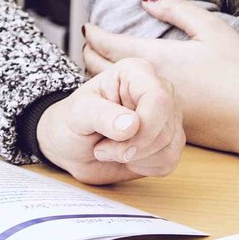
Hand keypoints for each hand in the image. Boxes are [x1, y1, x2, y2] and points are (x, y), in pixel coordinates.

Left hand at [35, 58, 184, 183]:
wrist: (70, 146)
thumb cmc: (71, 122)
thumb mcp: (77, 114)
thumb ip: (101, 115)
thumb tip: (132, 124)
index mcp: (136, 72)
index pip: (159, 100)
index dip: (143, 127)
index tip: (116, 142)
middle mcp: (158, 91)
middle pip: (165, 127)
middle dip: (134, 148)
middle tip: (102, 149)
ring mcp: (166, 117)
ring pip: (169, 146)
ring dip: (135, 158)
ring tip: (111, 149)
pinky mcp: (169, 141)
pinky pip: (168, 161)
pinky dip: (144, 167)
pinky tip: (126, 157)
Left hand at [83, 0, 238, 153]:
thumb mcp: (212, 29)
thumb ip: (177, 10)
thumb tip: (146, 0)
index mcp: (154, 59)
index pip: (107, 45)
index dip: (93, 34)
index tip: (87, 27)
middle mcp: (146, 87)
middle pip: (99, 70)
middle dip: (89, 55)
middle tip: (87, 45)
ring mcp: (152, 109)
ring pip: (112, 93)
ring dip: (101, 78)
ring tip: (100, 65)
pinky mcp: (163, 126)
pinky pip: (128, 109)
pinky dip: (119, 97)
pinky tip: (126, 92)